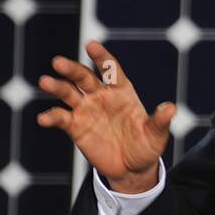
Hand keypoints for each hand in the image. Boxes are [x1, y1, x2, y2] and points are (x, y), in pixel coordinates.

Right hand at [36, 39, 174, 192]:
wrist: (132, 169)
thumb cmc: (146, 146)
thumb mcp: (156, 135)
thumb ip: (160, 121)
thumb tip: (171, 108)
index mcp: (122, 91)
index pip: (110, 69)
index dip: (102, 57)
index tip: (91, 45)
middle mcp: (101, 96)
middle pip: (84, 77)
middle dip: (72, 69)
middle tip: (58, 62)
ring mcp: (86, 110)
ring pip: (68, 93)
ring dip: (56, 87)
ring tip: (45, 81)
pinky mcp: (76, 127)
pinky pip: (61, 119)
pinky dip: (52, 117)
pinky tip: (44, 118)